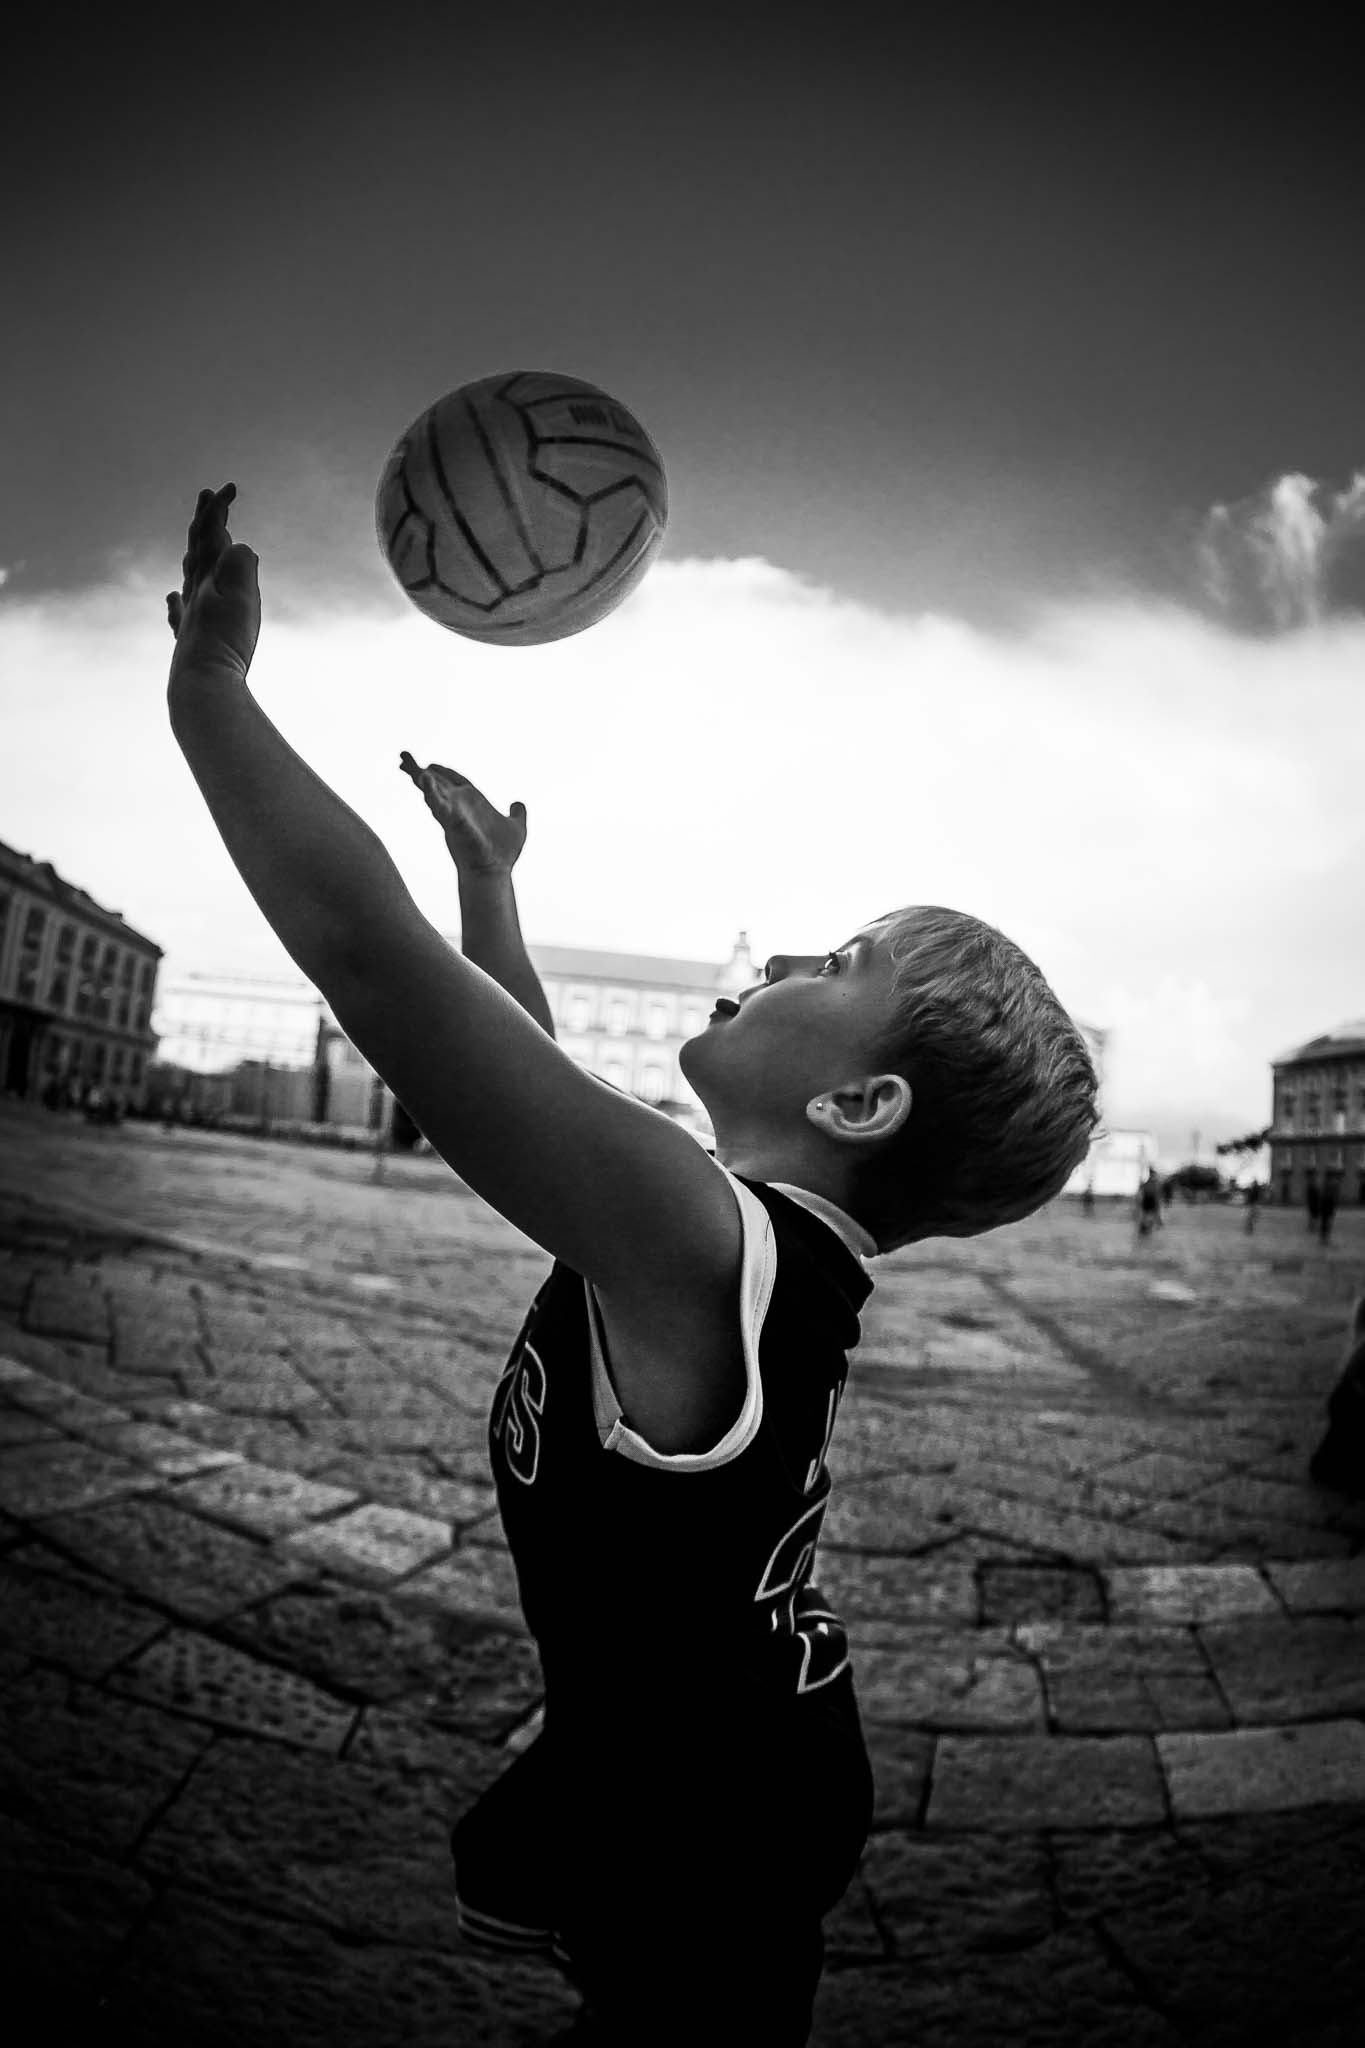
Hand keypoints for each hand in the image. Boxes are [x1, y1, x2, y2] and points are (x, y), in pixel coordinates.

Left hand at [166, 484, 260, 683]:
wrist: (202, 685)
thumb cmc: (225, 643)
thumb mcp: (242, 599)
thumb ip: (240, 566)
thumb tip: (240, 547)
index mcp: (207, 578)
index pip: (210, 534)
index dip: (218, 508)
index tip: (230, 487)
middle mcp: (194, 591)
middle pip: (196, 547)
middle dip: (204, 520)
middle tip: (208, 496)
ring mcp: (190, 615)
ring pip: (188, 574)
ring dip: (194, 550)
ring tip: (196, 538)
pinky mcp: (189, 639)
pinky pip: (179, 611)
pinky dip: (176, 599)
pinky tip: (172, 597)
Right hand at [399, 754, 527, 873]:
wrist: (494, 872)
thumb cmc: (503, 854)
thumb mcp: (516, 827)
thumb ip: (517, 814)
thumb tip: (518, 804)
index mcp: (472, 802)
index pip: (453, 781)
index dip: (442, 771)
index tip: (429, 763)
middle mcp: (458, 806)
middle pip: (435, 783)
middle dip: (418, 770)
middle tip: (403, 756)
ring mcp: (453, 814)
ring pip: (431, 791)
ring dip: (419, 777)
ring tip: (406, 763)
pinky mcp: (452, 822)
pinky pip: (439, 805)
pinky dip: (431, 792)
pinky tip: (423, 779)